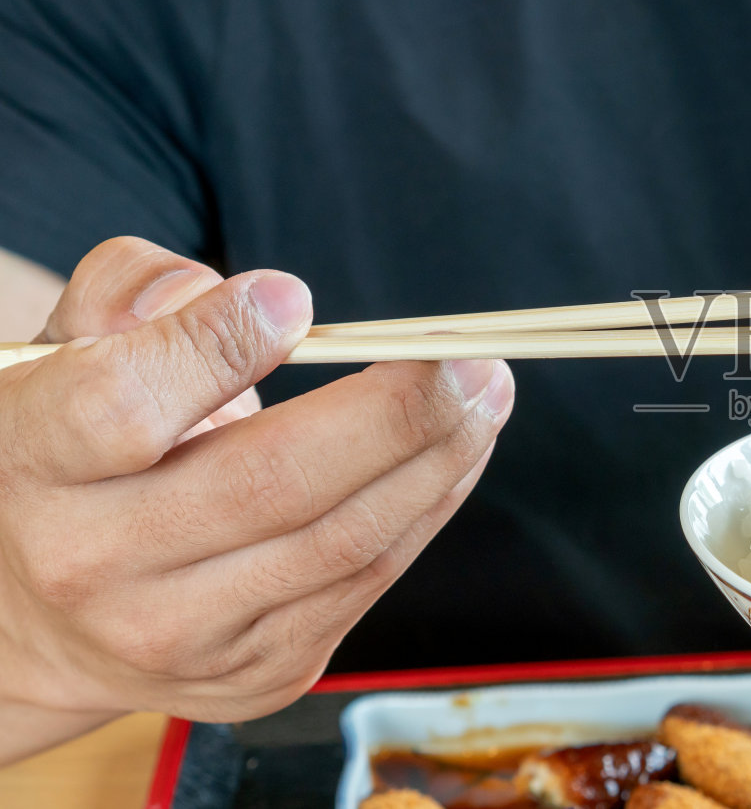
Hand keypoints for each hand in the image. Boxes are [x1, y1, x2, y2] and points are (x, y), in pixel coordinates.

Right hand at [0, 238, 513, 760]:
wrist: (38, 618)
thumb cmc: (73, 453)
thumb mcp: (62, 355)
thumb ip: (131, 294)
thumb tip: (257, 296)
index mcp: (32, 463)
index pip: (124, 407)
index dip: (218, 349)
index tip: (296, 302)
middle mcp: (92, 564)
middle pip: (269, 484)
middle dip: (396, 415)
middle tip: (469, 358)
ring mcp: (175, 636)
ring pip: (341, 543)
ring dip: (438, 462)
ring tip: (486, 394)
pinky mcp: (252, 676)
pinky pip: (364, 585)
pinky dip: (424, 511)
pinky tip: (456, 456)